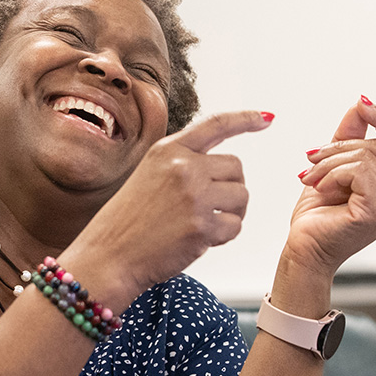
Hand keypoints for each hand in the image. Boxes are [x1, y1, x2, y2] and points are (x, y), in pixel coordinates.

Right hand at [68, 110, 273, 304]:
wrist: (109, 257)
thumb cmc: (127, 223)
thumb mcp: (148, 177)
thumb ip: (181, 166)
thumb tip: (220, 168)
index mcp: (168, 150)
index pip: (215, 125)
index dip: (245, 119)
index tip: (265, 119)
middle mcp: (182, 167)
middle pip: (236, 168)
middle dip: (230, 188)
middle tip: (210, 208)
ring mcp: (193, 196)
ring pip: (241, 196)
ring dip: (231, 213)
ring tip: (203, 224)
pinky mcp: (202, 226)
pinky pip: (235, 226)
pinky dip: (224, 236)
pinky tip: (199, 240)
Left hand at [288, 96, 375, 278]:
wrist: (306, 248)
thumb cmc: (320, 217)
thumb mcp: (335, 166)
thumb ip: (350, 136)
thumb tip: (359, 106)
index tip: (363, 105)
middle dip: (337, 150)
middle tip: (312, 164)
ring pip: (365, 156)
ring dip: (329, 164)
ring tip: (314, 180)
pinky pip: (359, 171)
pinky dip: (332, 175)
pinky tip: (323, 190)